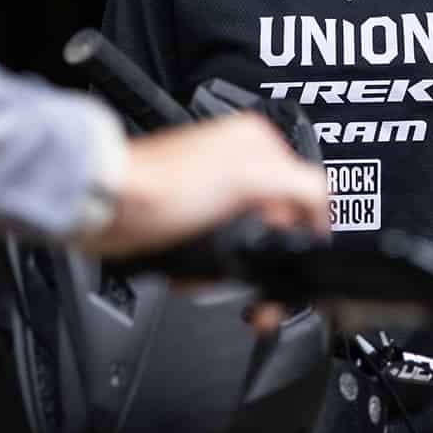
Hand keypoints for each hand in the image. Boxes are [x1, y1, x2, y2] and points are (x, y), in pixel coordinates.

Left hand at [76, 112, 330, 258]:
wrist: (107, 207)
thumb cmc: (161, 185)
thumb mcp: (248, 177)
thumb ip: (299, 187)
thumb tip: (324, 211)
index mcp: (257, 143)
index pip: (307, 191)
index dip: (306, 232)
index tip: (297, 260)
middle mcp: (238, 164)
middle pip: (279, 223)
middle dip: (264, 257)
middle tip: (258, 290)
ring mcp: (215, 193)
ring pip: (249, 243)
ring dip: (233, 269)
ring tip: (215, 276)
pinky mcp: (193, 219)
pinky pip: (219, 253)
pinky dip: (211, 269)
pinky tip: (197, 271)